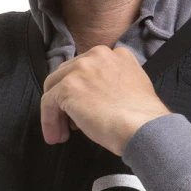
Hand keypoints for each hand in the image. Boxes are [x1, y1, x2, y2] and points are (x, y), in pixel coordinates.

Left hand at [40, 45, 171, 154]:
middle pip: (67, 75)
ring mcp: (80, 69)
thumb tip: (96, 100)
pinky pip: (48, 103)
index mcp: (115, 54)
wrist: (143, 127)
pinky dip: (48, 121)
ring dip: (56, 113)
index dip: (82, 91)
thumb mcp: (134, 88)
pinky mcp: (67, 87)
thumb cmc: (142, 118)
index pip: (86, 69)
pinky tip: (56, 136)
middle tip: (70, 124)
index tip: (83, 110)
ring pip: (55, 89)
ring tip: (61, 134)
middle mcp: (96, 55)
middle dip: (66, 101)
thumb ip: (114, 84)